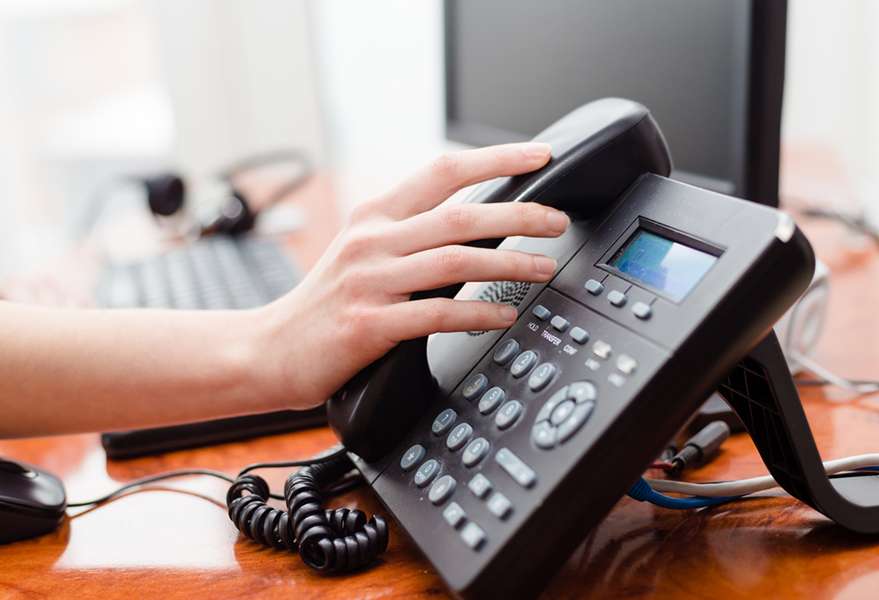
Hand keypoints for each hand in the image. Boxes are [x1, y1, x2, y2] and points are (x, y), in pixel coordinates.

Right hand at [257, 143, 568, 408]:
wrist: (269, 349)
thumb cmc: (324, 303)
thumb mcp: (362, 252)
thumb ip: (409, 234)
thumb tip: (474, 224)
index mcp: (375, 216)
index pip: (442, 171)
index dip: (495, 158)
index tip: (539, 156)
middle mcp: (372, 241)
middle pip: (461, 216)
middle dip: (519, 215)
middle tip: (557, 222)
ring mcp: (369, 282)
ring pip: (455, 261)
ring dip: (509, 263)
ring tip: (544, 269)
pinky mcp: (368, 324)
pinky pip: (436, 313)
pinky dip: (477, 313)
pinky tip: (504, 314)